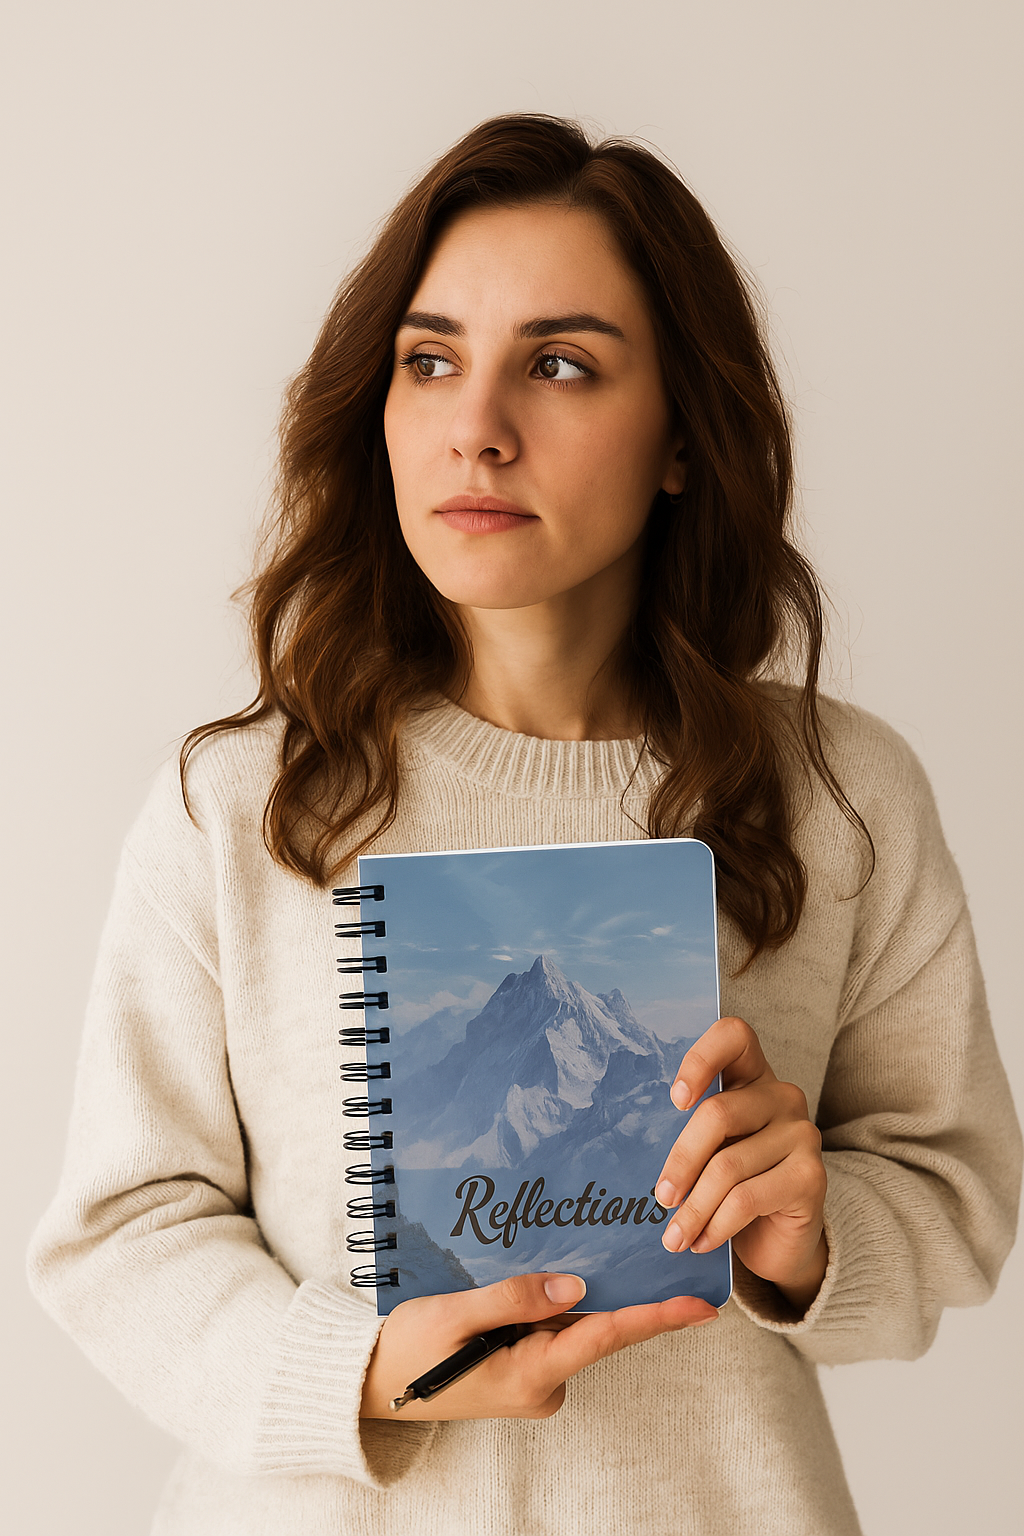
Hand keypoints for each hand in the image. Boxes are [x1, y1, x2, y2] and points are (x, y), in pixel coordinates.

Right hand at [359, 1272, 718, 1419]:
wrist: (370, 1385)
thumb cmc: (406, 1351)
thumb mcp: (454, 1315)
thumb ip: (514, 1298)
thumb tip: (576, 1284)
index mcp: (530, 1374)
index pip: (605, 1337)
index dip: (656, 1319)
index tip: (701, 1308)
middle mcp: (541, 1384)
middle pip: (597, 1329)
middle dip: (627, 1292)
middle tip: (658, 1246)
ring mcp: (531, 1380)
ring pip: (572, 1326)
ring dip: (585, 1293)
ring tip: (600, 1243)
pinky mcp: (519, 1370)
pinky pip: (551, 1330)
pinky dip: (555, 1302)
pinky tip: (554, 1270)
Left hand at [655, 1016, 827, 1311]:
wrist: (782, 1238)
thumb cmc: (735, 1185)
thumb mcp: (711, 1150)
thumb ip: (688, 1133)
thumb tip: (629, 1141)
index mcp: (752, 1076)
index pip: (733, 1036)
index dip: (701, 1058)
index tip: (674, 1099)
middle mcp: (782, 1096)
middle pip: (717, 1113)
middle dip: (681, 1160)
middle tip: (660, 1196)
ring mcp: (801, 1133)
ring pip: (728, 1166)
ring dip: (694, 1208)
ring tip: (673, 1236)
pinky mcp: (810, 1176)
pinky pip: (747, 1199)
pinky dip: (716, 1225)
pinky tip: (702, 1241)